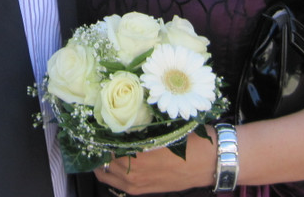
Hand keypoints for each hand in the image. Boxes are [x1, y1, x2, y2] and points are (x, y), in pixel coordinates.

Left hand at [95, 133, 215, 193]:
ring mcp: (136, 184)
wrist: (211, 161)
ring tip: (101, 144)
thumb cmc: (190, 139)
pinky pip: (116, 183)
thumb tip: (118, 114)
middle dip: (96, 146)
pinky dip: (110, 171)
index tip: (92, 121)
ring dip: (101, 159)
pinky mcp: (141, 190)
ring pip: (105, 173)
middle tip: (94, 131)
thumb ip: (139, 125)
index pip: (103, 143)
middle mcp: (132, 172)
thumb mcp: (164, 125)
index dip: (95, 132)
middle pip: (101, 159)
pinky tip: (114, 157)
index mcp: (137, 154)